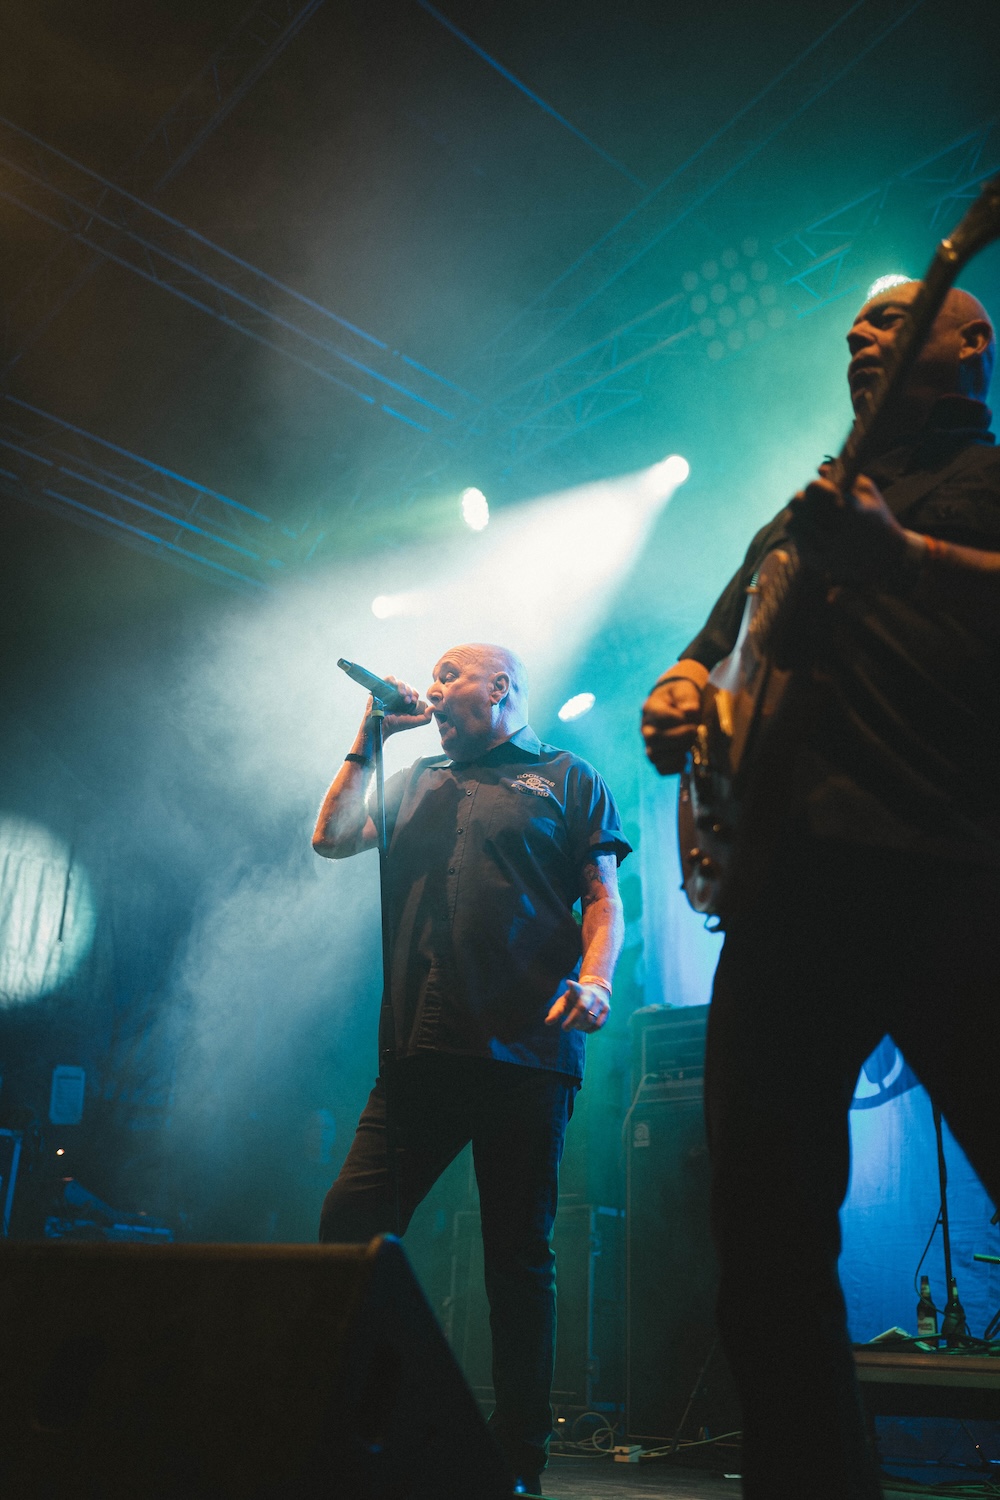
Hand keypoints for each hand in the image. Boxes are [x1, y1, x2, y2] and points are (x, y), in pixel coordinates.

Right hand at [365, 676, 432, 737]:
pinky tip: (395, 690)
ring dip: (402, 687)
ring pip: (398, 681)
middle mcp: (397, 694)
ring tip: (402, 695)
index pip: (412, 691)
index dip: (414, 694)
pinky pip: (387, 679)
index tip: (413, 701)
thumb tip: (434, 707)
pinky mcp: (380, 689)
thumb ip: (426, 717)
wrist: (382, 727)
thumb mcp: (414, 722)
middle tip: (407, 701)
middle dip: (409, 692)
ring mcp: (388, 691)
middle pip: (406, 686)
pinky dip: (392, 681)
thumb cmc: (396, 725)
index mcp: (405, 699)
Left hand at [545, 981, 609, 1033]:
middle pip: (582, 1008)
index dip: (572, 986)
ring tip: (576, 1026)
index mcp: (577, 990)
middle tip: (565, 1028)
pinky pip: (598, 1025)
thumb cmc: (574, 1000)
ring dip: (580, 1027)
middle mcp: (590, 994)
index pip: (575, 987)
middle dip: (572, 1020)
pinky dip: (589, 1030)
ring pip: (590, 1019)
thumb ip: (555, 1011)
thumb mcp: (564, 1002)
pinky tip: (584, 1028)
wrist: (595, 991)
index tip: (568, 983)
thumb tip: (548, 1022)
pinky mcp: (607, 1009)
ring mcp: (600, 1001)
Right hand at [641, 676, 702, 774]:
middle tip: (694, 730)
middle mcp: (646, 727)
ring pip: (654, 755)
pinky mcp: (657, 756)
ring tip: (690, 744)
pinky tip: (685, 758)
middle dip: (678, 736)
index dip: (676, 718)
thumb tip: (690, 710)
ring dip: (676, 752)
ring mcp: (649, 744)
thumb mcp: (684, 689)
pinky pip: (660, 769)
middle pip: (654, 738)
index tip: (691, 714)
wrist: (676, 704)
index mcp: (650, 708)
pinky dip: (674, 767)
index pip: (658, 716)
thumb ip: (686, 697)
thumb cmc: (680, 696)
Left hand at [787, 471, 906, 584]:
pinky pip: (796, 541)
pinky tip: (812, 532)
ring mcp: (822, 546)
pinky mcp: (815, 560)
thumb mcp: (868, 491)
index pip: (813, 487)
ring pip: (791, 523)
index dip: (815, 486)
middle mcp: (832, 527)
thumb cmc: (876, 518)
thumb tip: (819, 469)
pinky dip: (801, 534)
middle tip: (809, 501)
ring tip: (809, 516)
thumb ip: (844, 476)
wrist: (883, 556)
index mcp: (846, 507)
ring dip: (798, 516)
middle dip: (802, 498)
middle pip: (796, 503)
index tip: (820, 488)